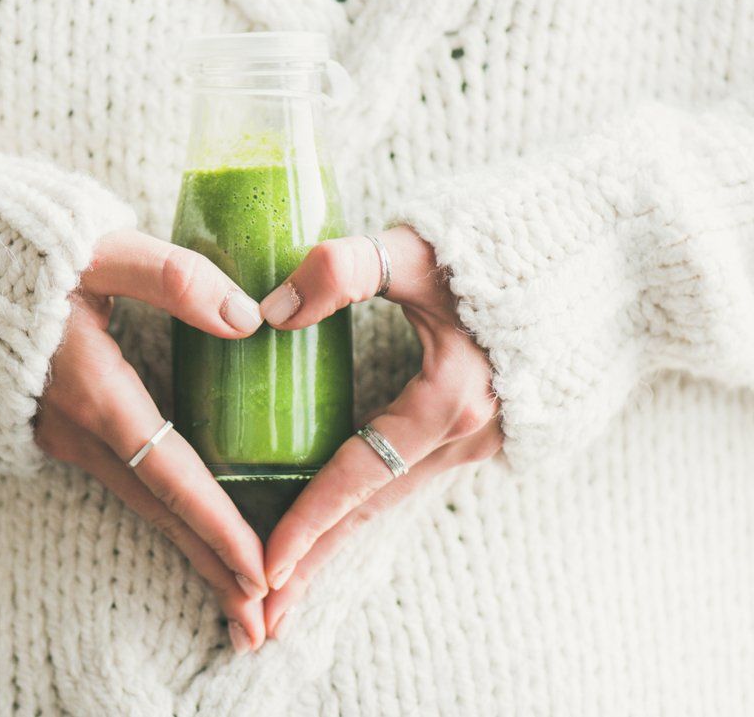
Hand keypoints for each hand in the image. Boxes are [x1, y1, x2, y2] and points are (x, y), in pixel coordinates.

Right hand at [34, 229, 268, 652]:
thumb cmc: (15, 254)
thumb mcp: (97, 251)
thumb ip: (172, 279)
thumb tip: (246, 319)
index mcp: (96, 391)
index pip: (171, 476)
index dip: (217, 525)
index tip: (259, 573)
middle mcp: (78, 429)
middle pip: (158, 511)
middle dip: (210, 566)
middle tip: (258, 624)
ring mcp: (60, 434)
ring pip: (139, 502)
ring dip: (188, 548)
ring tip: (231, 594)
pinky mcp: (54, 427)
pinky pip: (120, 483)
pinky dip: (162, 516)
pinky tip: (185, 529)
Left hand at [258, 226, 502, 638]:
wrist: (602, 258)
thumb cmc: (508, 248)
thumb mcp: (420, 250)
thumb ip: (343, 269)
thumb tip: (270, 312)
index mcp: (448, 402)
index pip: (357, 477)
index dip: (306, 522)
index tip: (261, 565)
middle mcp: (467, 437)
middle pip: (371, 512)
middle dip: (315, 563)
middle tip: (261, 616)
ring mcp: (482, 440)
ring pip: (392, 501)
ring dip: (340, 540)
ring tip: (292, 582)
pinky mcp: (485, 431)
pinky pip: (412, 481)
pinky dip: (370, 508)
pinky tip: (343, 520)